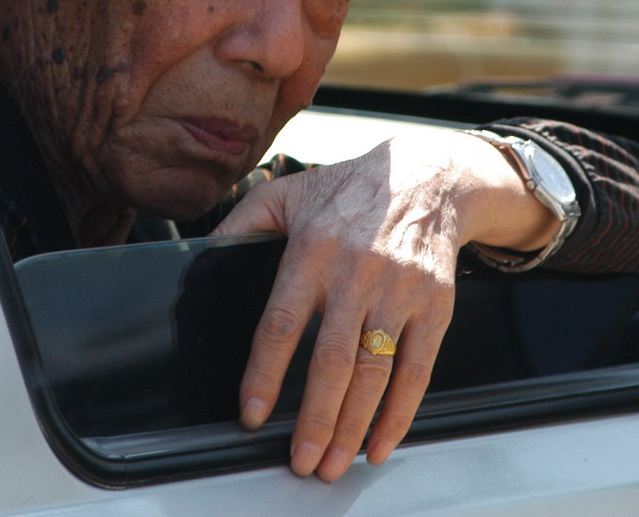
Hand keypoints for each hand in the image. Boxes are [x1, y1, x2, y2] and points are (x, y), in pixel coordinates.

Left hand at [210, 130, 555, 480]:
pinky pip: (418, 368)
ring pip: (374, 371)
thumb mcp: (289, 191)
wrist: (428, 176)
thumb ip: (243, 221)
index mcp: (314, 247)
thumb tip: (204, 256)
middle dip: (315, 420)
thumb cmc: (351, 188)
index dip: (264, 374)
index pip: (282, 322)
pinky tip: (381, 441)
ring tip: (334, 463)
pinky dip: (400, 413)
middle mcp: (357, 270)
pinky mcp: (434, 303)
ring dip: (353, 426)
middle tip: (302, 461)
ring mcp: (399, 288)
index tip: (253, 415)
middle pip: (332, 360)